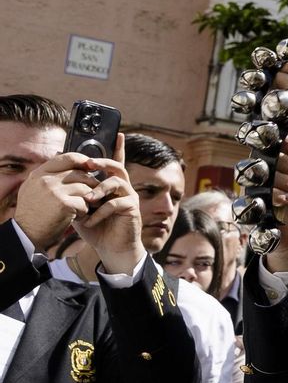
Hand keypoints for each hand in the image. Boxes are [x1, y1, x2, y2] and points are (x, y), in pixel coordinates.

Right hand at [13, 151, 101, 247]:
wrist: (26, 234)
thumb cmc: (34, 213)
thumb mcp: (34, 188)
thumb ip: (50, 176)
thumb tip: (73, 163)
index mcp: (39, 173)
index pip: (68, 157)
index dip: (83, 161)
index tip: (91, 168)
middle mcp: (46, 179)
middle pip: (81, 174)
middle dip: (91, 184)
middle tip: (94, 195)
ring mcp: (54, 191)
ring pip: (85, 189)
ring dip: (88, 200)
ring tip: (83, 209)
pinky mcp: (63, 204)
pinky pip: (85, 203)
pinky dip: (85, 212)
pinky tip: (78, 218)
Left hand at [19, 135, 144, 274]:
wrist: (111, 249)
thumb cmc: (97, 228)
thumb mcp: (81, 209)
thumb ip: (75, 194)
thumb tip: (59, 177)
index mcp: (112, 186)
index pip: (116, 163)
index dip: (118, 148)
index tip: (119, 133)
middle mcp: (124, 188)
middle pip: (117, 167)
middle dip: (102, 162)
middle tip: (88, 163)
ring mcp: (129, 198)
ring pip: (117, 182)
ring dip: (99, 189)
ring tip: (87, 201)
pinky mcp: (132, 209)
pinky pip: (116, 203)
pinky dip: (100, 212)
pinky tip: (90, 221)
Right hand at [264, 135, 287, 271]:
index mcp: (284, 155)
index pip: (274, 138)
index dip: (284, 143)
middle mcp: (268, 167)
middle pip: (265, 154)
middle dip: (287, 163)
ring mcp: (258, 185)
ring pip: (259, 173)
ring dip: (282, 180)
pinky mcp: (253, 203)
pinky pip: (255, 194)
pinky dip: (276, 196)